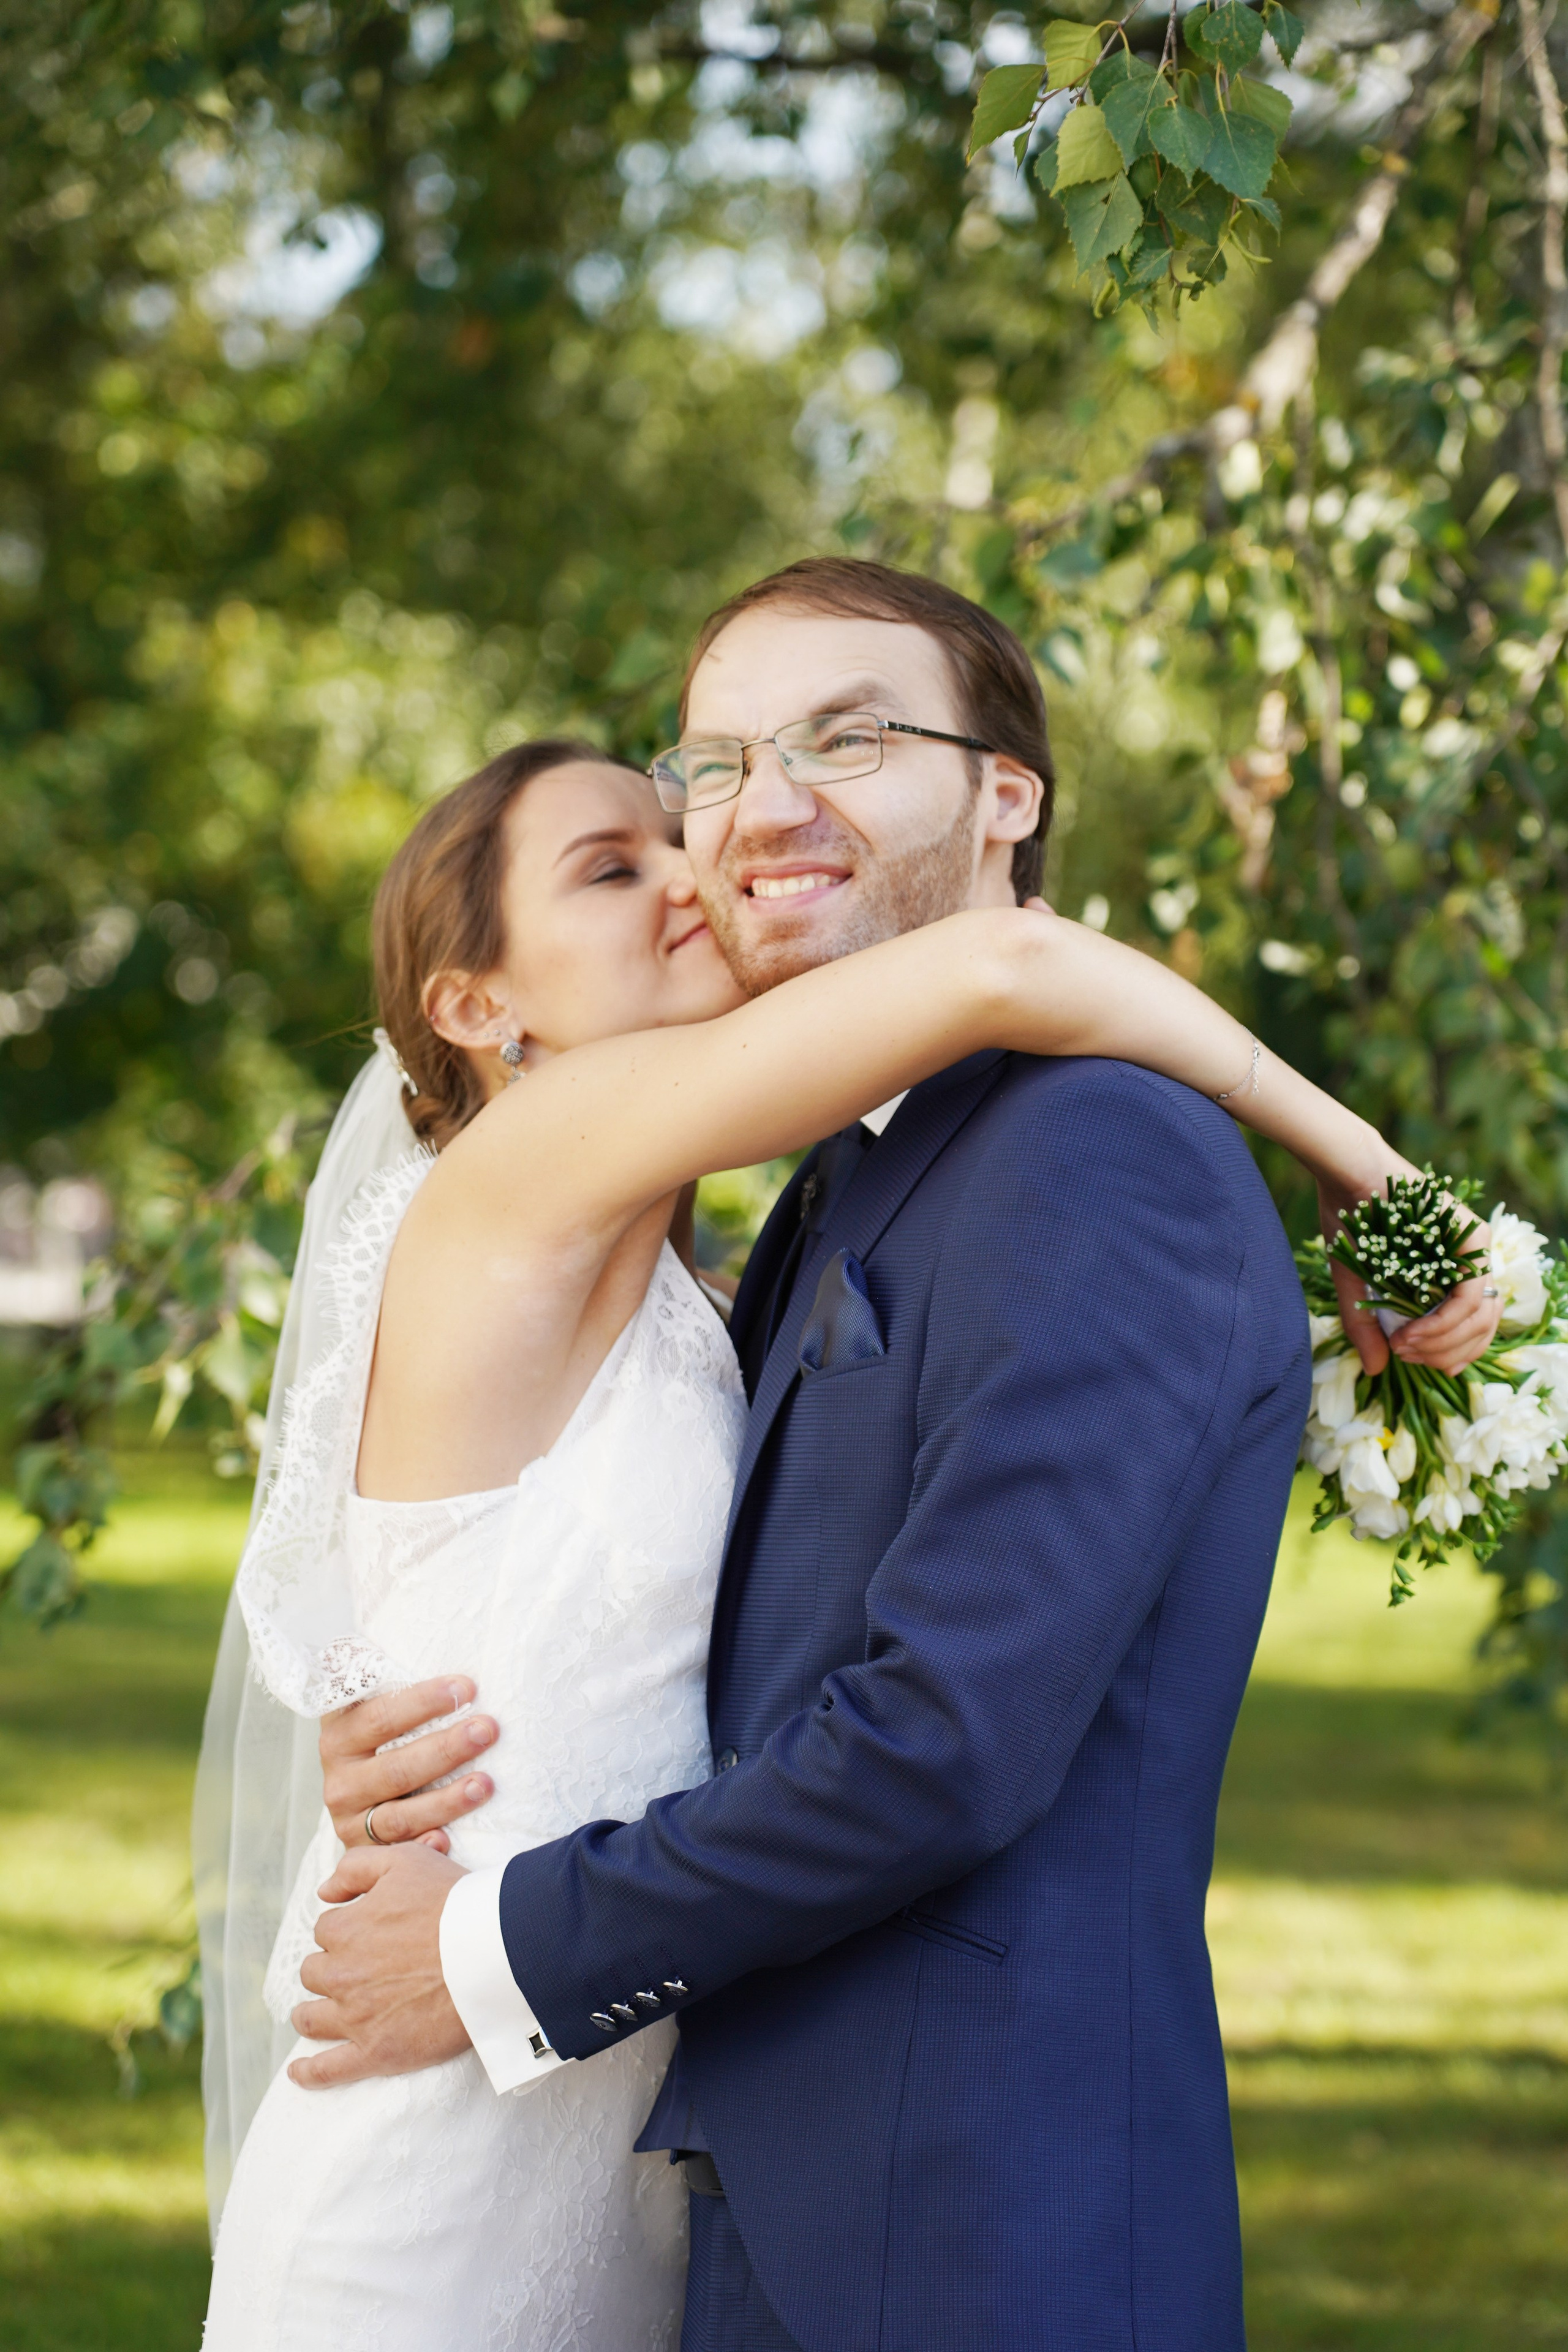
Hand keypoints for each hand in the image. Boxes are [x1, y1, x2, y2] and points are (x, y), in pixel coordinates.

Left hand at [288, 1843, 471, 2088]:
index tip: (369, 1931)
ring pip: (312, 2018)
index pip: (326, 1929)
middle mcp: (341, 1975)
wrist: (491, 1951)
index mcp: (344, 1930)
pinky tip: (298, 2072)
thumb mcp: (403, 1860)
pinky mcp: (376, 2053)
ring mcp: (356, 2018)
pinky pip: (329, 2070)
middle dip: (330, 1968)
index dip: (347, 1928)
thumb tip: (324, 1890)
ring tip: (318, 2013)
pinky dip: (309, 2072)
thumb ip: (356, 1867)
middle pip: (315, 1973)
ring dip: (312, 2012)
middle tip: (356, 1968)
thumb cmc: (452, 1901)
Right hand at [319, 1675, 497, 1855]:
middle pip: (396, 1767)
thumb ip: (370, 1666)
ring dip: (445, 1801)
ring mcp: (350, 1819)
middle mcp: (339, 1777)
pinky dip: (422, 1848)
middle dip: (445, 1748)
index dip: (422, 1702)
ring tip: (486, 1783)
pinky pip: (394, 1854)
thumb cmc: (384, 1730)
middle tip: (489, 1729)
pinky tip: (450, 1842)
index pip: (381, 1715)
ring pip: (399, 1815)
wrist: (358, 1792)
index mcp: (340, 1730)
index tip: (467, 1686)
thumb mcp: (372, 1696)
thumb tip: (371, 1622)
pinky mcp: (364, 1850)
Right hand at [1318, 1179, 1501, 1377]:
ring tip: (1405, 1347)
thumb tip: (1376, 1370)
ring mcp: (1476, 1248)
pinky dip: (1443, 1323)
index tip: (1414, 1361)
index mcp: (1450, 1272)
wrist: (1349, 1177)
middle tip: (1407, 1357)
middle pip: (1482, 1326)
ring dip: (1442, 1343)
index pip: (1472, 1326)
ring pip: (1481, 1317)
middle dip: (1444, 1354)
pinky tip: (1412, 1333)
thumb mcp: (1358, 1286)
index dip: (1450, 1354)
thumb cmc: (1353, 1223)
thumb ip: (1368, 1327)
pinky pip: (1469, 1295)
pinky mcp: (1475, 1237)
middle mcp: (1470, 1261)